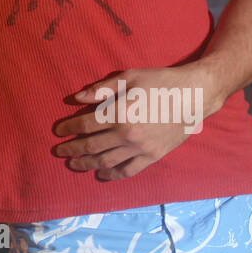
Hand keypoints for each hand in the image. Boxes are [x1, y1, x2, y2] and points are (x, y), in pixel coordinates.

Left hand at [51, 67, 204, 180]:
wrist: (193, 96)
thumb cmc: (160, 82)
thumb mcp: (129, 77)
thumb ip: (102, 89)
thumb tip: (76, 98)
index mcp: (119, 114)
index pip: (85, 125)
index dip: (69, 128)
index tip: (58, 131)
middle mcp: (127, 135)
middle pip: (92, 146)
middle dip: (72, 149)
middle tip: (59, 151)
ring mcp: (141, 149)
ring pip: (107, 161)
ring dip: (87, 164)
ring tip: (73, 164)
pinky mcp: (153, 156)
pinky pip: (128, 170)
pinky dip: (112, 174)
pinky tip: (101, 174)